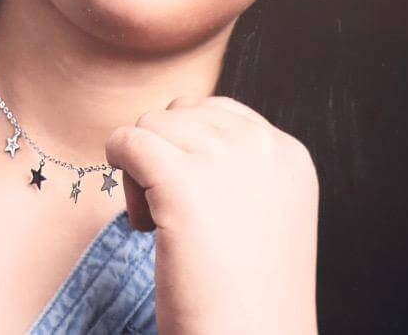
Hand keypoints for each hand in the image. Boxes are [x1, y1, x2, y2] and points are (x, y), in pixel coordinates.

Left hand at [106, 96, 318, 334]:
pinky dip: (119, 171)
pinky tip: (142, 219)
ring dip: (142, 172)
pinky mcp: (182, 179)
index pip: (217, 112)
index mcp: (289, 153)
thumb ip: (236, 166)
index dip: (189, 152)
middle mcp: (262, 145)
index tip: (198, 202)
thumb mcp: (264, 213)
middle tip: (176, 216)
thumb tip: (178, 120)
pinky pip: (126, 141)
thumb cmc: (246, 294)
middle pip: (180, 113)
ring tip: (165, 228)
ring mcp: (223, 158)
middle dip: (165, 157)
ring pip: (150, 125)